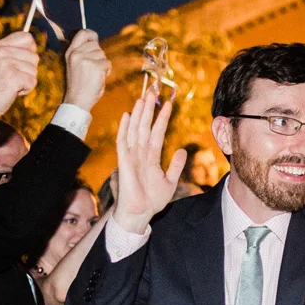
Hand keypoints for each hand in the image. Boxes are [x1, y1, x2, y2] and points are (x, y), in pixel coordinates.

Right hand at [0, 32, 39, 128]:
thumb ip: (12, 53)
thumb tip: (33, 46)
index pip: (27, 37)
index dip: (31, 50)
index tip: (25, 61)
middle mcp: (2, 52)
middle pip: (34, 56)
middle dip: (29, 70)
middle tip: (14, 78)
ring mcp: (7, 64)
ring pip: (34, 71)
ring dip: (27, 81)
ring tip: (11, 85)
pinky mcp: (13, 77)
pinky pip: (32, 82)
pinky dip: (26, 90)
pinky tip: (13, 91)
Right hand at [61, 28, 110, 111]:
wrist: (77, 100)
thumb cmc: (79, 85)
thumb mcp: (74, 65)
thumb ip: (82, 53)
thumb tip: (95, 41)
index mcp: (70, 52)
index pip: (82, 34)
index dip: (91, 34)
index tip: (95, 38)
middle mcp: (76, 54)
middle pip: (96, 45)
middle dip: (99, 55)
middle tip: (93, 69)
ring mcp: (85, 59)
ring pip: (103, 54)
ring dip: (103, 64)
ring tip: (95, 75)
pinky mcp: (95, 66)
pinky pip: (108, 63)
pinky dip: (107, 71)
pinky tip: (99, 78)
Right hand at [111, 91, 187, 236]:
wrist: (140, 213)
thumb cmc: (152, 200)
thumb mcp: (170, 181)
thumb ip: (175, 165)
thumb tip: (181, 150)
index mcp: (151, 156)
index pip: (157, 132)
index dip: (162, 117)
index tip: (168, 103)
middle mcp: (140, 153)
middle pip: (145, 126)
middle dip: (149, 109)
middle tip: (153, 91)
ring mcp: (131, 156)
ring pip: (135, 130)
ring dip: (138, 114)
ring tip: (142, 98)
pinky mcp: (124, 162)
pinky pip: (123, 142)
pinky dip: (124, 129)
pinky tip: (126, 116)